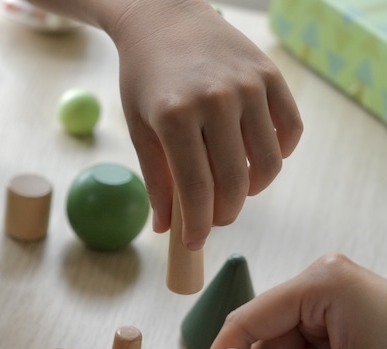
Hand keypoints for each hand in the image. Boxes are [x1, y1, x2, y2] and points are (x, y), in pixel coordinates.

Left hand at [107, 0, 302, 248]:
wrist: (165, 20)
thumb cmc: (145, 79)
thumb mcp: (139, 128)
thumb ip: (156, 180)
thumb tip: (165, 229)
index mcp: (174, 117)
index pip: (195, 189)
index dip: (198, 226)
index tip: (193, 245)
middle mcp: (216, 101)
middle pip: (234, 183)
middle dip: (224, 214)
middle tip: (213, 219)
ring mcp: (248, 86)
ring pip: (268, 163)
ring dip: (252, 190)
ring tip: (232, 190)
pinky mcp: (271, 76)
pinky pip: (289, 131)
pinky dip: (278, 156)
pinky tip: (254, 160)